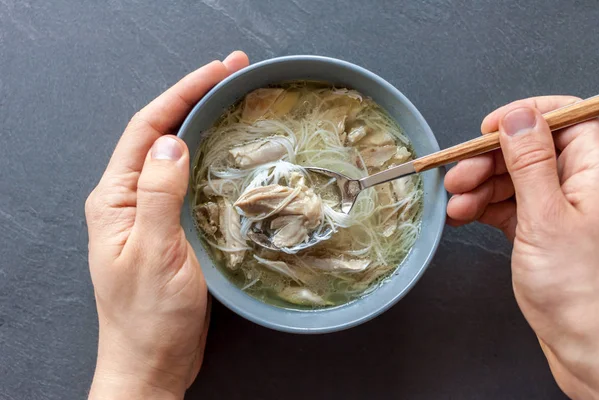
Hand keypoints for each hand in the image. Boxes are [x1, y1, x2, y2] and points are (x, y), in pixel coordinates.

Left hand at [85, 51, 248, 399]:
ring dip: (203, 123)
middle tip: (233, 73)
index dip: (182, 93)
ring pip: (176, 154)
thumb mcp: (153, 254)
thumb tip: (170, 141)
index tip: (218, 70)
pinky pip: (189, 180)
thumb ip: (158, 195)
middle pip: (160, 133)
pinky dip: (209, 157)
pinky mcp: (170, 226)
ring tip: (234, 98)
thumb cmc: (148, 318)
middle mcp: (128, 197)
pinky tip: (229, 149)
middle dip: (195, 97)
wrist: (151, 363)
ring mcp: (149, 211)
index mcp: (115, 198)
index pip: (146, 129)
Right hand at [445, 96, 598, 398]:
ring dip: (479, 187)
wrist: (584, 344)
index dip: (525, 117)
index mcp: (596, 171)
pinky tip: (463, 215)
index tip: (490, 129)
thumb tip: (518, 118)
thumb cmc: (579, 291)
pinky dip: (482, 207)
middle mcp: (580, 184)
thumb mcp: (546, 218)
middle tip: (459, 175)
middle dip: (489, 160)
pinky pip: (507, 204)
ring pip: (513, 177)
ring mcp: (559, 207)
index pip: (565, 119)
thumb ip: (531, 163)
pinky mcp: (540, 229)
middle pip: (530, 150)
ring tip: (456, 203)